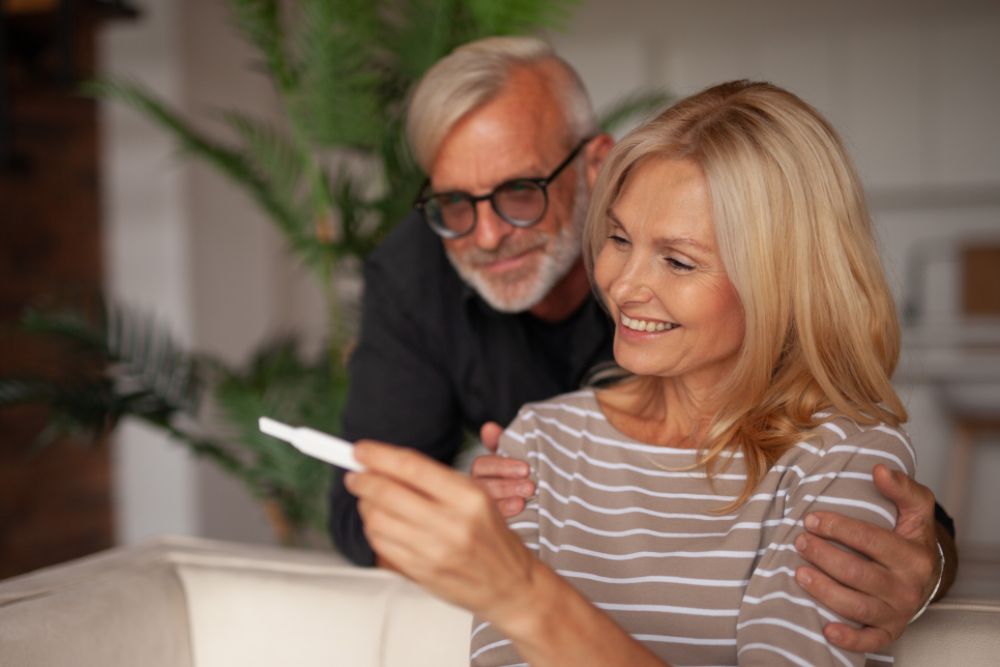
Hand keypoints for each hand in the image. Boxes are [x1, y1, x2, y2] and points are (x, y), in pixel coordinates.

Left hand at [346, 440, 536, 622]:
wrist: (510, 585)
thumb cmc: (493, 538)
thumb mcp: (476, 497)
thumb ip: (433, 480)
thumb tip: (387, 463)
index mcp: (469, 496)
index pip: (412, 466)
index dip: (379, 455)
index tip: (361, 450)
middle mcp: (452, 523)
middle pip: (388, 492)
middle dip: (362, 479)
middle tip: (355, 474)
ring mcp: (435, 551)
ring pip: (378, 520)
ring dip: (365, 505)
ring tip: (369, 500)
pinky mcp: (421, 572)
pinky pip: (381, 545)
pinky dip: (373, 529)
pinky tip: (380, 523)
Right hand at [470, 421, 534, 516]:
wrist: (534, 507)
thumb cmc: (519, 478)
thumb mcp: (515, 460)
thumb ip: (502, 444)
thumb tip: (488, 427)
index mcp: (481, 472)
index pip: (482, 465)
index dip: (503, 466)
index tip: (526, 469)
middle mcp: (476, 489)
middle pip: (483, 486)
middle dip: (507, 485)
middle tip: (530, 487)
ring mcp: (478, 509)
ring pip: (485, 505)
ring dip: (505, 502)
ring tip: (525, 501)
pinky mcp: (486, 526)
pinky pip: (489, 523)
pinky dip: (505, 518)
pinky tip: (519, 514)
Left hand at [794, 464, 940, 651]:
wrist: (925, 575)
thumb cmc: (911, 537)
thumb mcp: (916, 508)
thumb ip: (901, 486)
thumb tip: (879, 469)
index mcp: (913, 555)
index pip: (870, 540)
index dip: (837, 528)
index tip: (810, 519)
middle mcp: (907, 587)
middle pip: (857, 573)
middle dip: (823, 556)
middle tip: (798, 541)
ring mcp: (897, 612)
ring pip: (857, 606)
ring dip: (824, 590)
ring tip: (798, 572)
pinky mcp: (888, 631)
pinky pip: (870, 641)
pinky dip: (849, 639)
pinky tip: (826, 630)